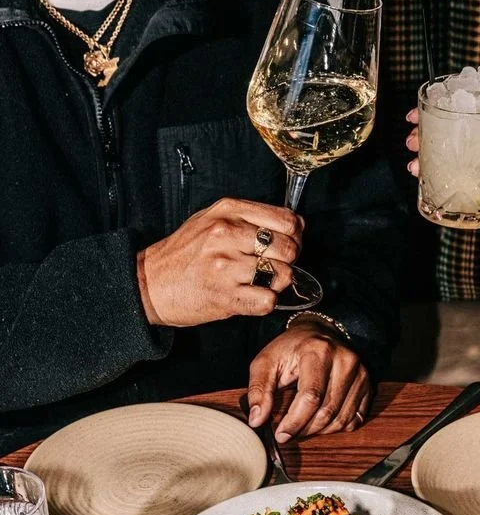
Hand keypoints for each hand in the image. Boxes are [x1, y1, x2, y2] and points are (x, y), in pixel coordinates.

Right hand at [137, 198, 302, 325]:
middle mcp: (226, 235)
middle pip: (288, 248)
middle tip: (274, 266)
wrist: (150, 283)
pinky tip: (253, 297)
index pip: (286, 220)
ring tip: (261, 283)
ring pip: (282, 275)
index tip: (286, 243)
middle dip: (288, 261)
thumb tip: (295, 224)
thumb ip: (252, 218)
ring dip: (277, 284)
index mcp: (228, 212)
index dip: (294, 235)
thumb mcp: (212, 219)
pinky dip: (266, 302)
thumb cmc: (184, 253)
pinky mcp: (225, 295)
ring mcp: (225, 266)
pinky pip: (267, 301)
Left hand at [247, 321, 370, 442]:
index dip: (295, 421)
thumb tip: (257, 420)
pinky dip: (336, 427)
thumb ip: (258, 389)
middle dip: (305, 429)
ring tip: (303, 427)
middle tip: (288, 433)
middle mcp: (345, 360)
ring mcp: (360, 373)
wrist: (320, 333)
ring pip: (341, 419)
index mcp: (318, 351)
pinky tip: (320, 421)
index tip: (281, 434)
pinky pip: (355, 419)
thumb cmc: (290, 349)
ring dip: (319, 431)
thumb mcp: (266, 362)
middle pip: (327, 411)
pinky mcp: (368, 384)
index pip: (311, 397)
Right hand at [405, 110, 479, 208]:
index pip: (470, 106)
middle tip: (412, 140)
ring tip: (414, 165)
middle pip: (454, 133)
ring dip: (432, 160)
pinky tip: (431, 186)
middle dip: (429, 135)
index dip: (443, 106)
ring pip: (455, 158)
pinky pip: (466, 183)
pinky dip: (449, 185)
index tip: (422, 109)